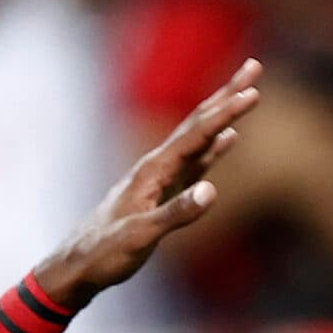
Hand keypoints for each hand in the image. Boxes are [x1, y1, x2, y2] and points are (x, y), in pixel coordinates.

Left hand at [34, 59, 262, 307]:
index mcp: (153, 171)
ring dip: (223, 115)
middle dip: (227, 95)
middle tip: (254, 67)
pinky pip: (196, 162)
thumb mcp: (141, 235)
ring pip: (198, 138)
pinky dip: (215, 147)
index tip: (253, 93)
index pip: (196, 134)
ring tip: (246, 94)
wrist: (78, 265)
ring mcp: (161, 178)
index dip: (225, 114)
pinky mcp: (163, 193)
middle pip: (197, 122)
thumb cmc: (104, 252)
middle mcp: (156, 166)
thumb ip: (176, 213)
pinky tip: (228, 140)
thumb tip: (212, 192)